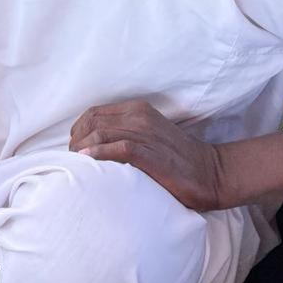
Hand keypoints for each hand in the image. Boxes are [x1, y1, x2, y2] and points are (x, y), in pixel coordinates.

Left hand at [69, 100, 224, 210]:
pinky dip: (98, 153)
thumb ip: (124, 132)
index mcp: (137, 109)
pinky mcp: (150, 153)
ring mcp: (145, 134)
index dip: (78, 129)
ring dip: (81, 148)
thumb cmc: (175, 158)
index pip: (93, 113)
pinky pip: (117, 148)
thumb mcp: (148, 135)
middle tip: (72, 157)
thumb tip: (91, 143)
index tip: (74, 146)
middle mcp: (139, 117)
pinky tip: (88, 162)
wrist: (210, 173)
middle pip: (92, 122)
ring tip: (76, 162)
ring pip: (100, 133)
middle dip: (76, 139)